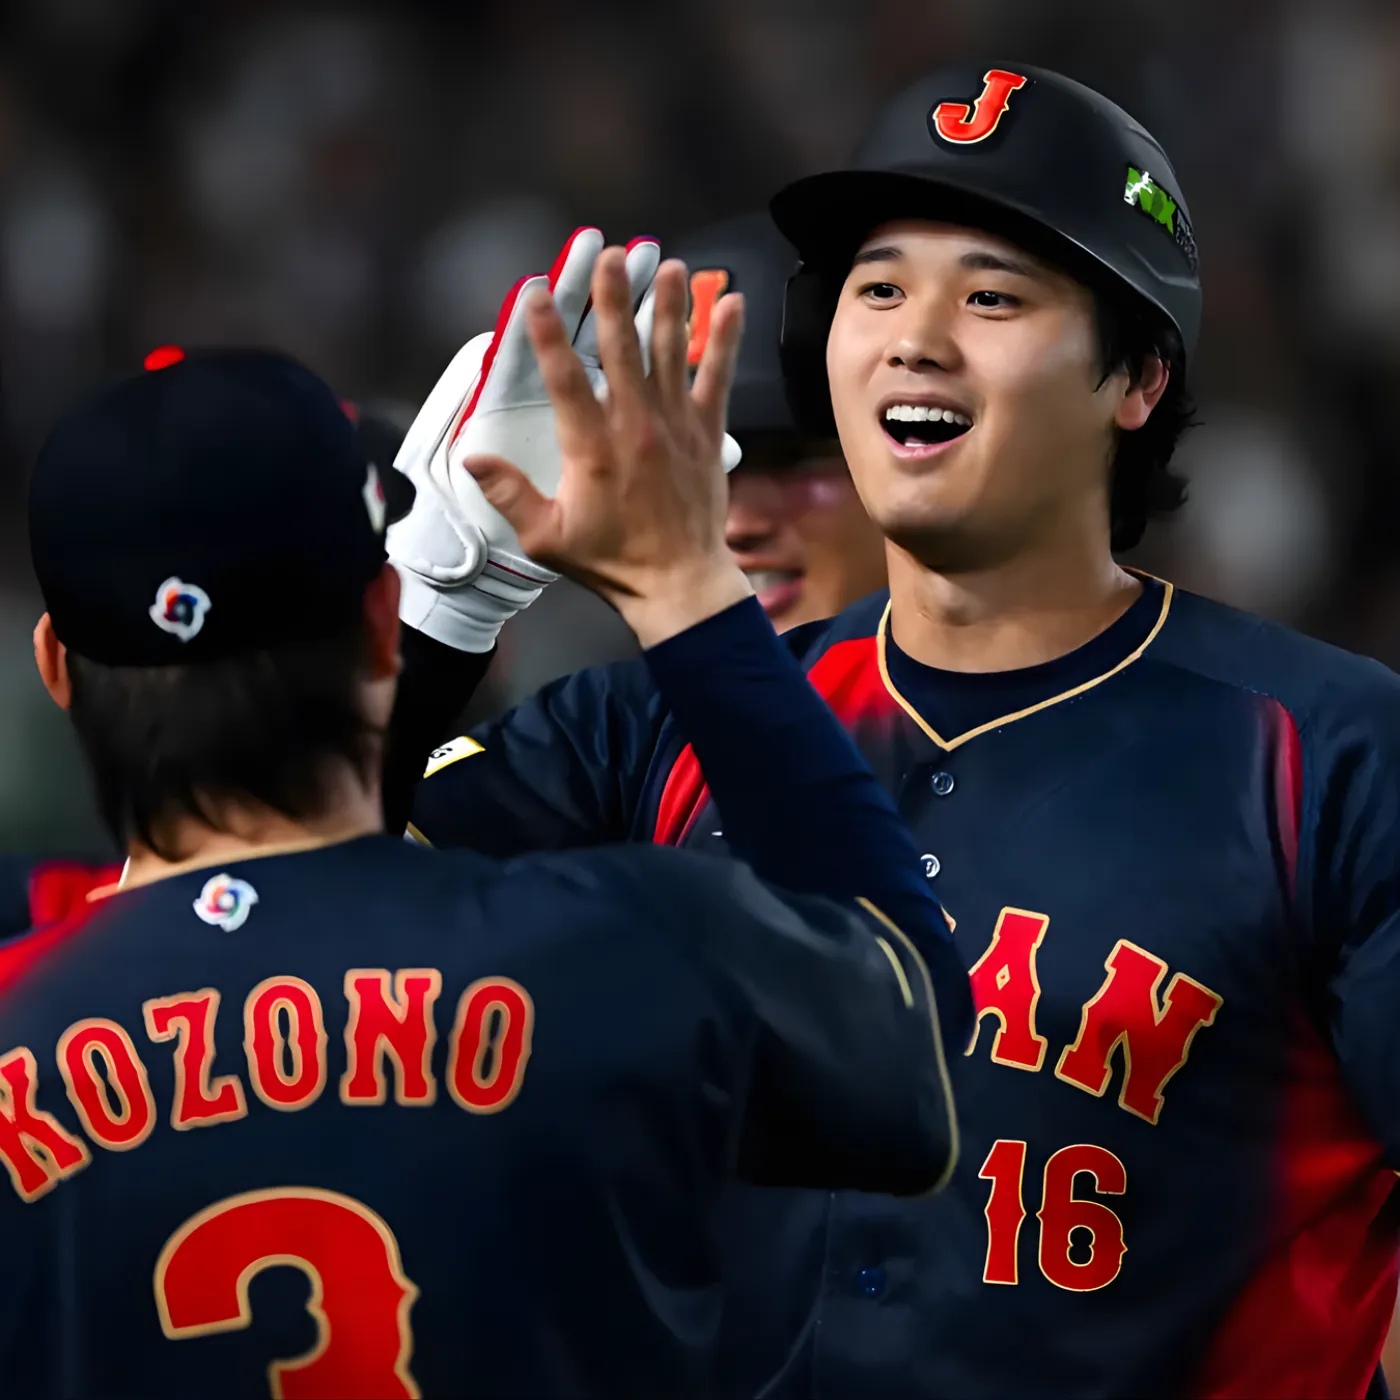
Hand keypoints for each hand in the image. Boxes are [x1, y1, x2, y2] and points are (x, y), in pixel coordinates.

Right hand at [463, 247, 752, 647]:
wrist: (679, 584)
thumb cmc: (611, 563)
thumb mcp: (547, 537)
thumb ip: (509, 494)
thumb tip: (471, 458)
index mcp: (592, 447)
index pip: (564, 377)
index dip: (549, 332)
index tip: (536, 291)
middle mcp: (635, 427)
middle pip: (621, 349)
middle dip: (614, 298)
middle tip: (610, 255)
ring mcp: (676, 427)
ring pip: (671, 354)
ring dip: (670, 305)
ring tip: (668, 264)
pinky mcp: (708, 435)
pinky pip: (718, 379)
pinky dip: (726, 342)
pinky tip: (733, 304)